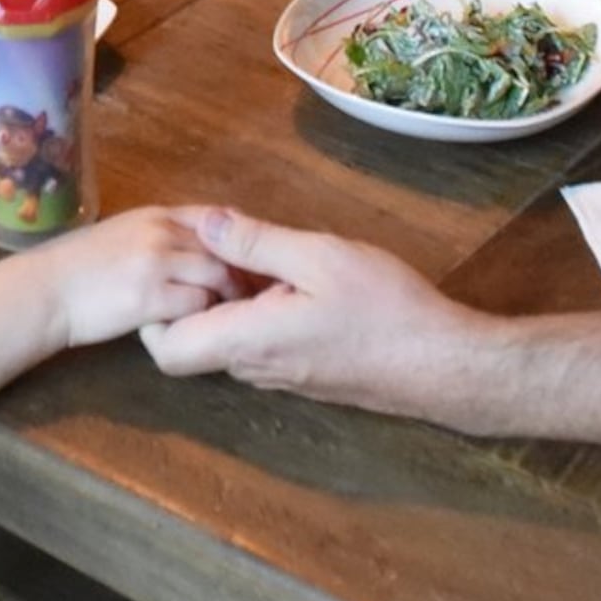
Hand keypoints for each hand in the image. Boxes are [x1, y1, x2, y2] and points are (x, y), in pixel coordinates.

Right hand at [16, 207, 245, 349]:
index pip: (215, 217)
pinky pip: (197, 305)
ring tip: (226, 314)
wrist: (44, 291)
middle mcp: (160, 232)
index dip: (238, 240)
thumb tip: (196, 246)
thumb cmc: (79, 267)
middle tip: (250, 296)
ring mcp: (155, 264)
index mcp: (155, 214)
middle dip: (241, 272)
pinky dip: (204, 316)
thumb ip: (159, 235)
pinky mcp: (149, 298)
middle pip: (223, 248)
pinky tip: (198, 327)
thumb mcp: (122, 234)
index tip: (249, 262)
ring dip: (226, 297)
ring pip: (217, 275)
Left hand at [137, 208, 489, 420]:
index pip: (164, 348)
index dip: (157, 308)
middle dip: (196, 293)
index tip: (186, 264)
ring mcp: (279, 376)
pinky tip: (292, 279)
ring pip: (227, 340)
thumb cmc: (386, 310)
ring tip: (263, 257)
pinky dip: (258, 312)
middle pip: (192, 341)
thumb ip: (256, 243)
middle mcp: (254, 368)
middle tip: (226, 248)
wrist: (443, 365)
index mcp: (247, 341)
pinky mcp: (302, 374)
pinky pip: (258, 344)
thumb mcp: (319, 257)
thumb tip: (206, 224)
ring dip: (231, 301)